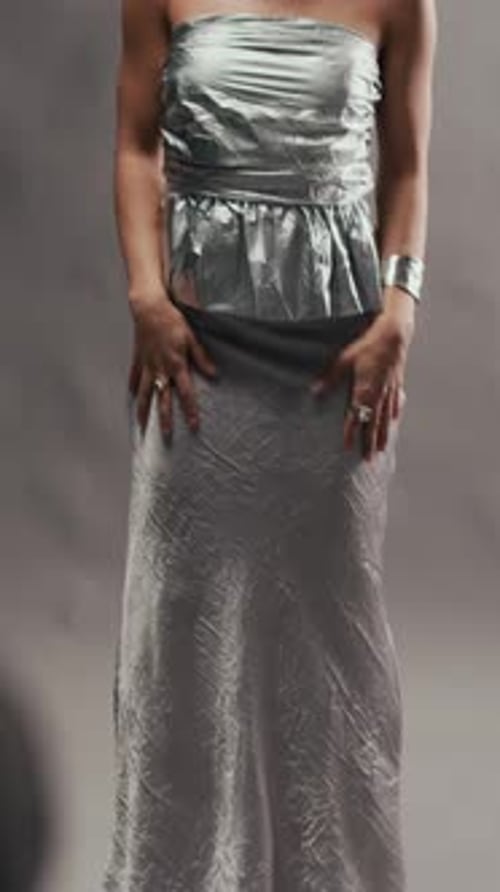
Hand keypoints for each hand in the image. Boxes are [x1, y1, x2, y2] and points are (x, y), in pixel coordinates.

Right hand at [127, 291, 217, 435]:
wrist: (148, 308)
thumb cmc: (172, 320)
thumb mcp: (192, 338)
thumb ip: (202, 358)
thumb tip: (214, 373)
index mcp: (176, 365)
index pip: (186, 393)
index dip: (190, 410)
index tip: (193, 425)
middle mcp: (160, 369)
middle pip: (162, 400)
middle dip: (164, 419)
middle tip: (166, 436)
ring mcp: (147, 366)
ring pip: (144, 394)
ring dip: (143, 411)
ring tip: (142, 426)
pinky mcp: (138, 359)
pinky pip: (134, 377)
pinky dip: (134, 388)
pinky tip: (133, 397)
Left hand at [309, 290, 414, 460]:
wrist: (394, 334)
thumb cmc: (368, 345)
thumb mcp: (344, 360)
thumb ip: (330, 378)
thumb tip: (314, 391)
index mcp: (364, 390)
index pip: (355, 417)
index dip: (351, 434)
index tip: (348, 448)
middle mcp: (378, 394)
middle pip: (373, 424)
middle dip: (370, 442)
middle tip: (369, 459)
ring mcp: (389, 390)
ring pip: (385, 418)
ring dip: (383, 434)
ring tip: (382, 448)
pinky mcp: (397, 383)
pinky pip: (395, 403)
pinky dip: (394, 414)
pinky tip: (394, 421)